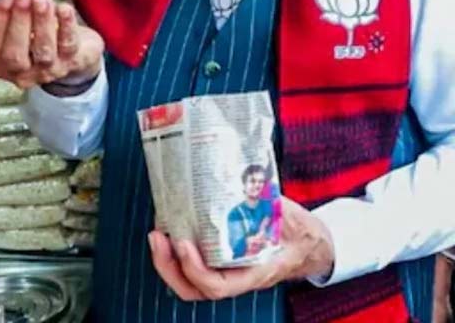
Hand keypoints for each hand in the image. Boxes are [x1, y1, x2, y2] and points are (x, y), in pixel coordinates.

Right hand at [0, 0, 103, 89]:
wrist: (76, 52)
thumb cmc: (35, 37)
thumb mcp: (11, 33)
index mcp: (2, 66)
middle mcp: (23, 74)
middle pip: (15, 54)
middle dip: (18, 21)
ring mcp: (49, 71)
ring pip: (43, 50)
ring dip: (40, 21)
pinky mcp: (72, 62)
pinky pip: (68, 45)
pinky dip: (66, 25)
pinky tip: (63, 8)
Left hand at [149, 197, 335, 301]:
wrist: (308, 243)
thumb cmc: (298, 231)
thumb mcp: (288, 216)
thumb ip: (266, 201)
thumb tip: (248, 177)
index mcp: (255, 272)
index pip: (217, 285)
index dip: (194, 269)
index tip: (183, 242)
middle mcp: (235, 276)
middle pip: (192, 288)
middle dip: (168, 266)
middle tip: (158, 237)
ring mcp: (224, 270)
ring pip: (187, 279)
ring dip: (166, 259)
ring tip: (157, 232)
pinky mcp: (216, 260)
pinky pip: (190, 263)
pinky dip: (174, 248)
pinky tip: (168, 224)